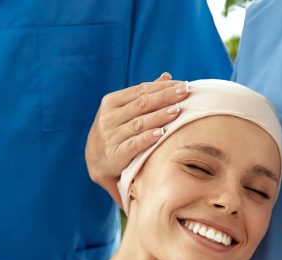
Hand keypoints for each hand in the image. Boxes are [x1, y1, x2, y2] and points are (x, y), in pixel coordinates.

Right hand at [85, 72, 189, 204]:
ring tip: (177, 110)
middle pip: (141, 104)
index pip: (140, 90)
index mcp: (111, 102)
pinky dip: (147, 138)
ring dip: (159, 116)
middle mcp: (109, 117)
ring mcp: (111, 136)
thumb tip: (167, 76)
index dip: (162, 87)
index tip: (183, 85)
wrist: (96, 161)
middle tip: (185, 92)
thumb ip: (144, 95)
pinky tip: (161, 133)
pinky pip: (133, 145)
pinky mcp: (115, 154)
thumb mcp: (123, 111)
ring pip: (139, 123)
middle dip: (165, 97)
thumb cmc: (115, 131)